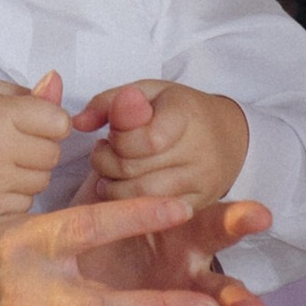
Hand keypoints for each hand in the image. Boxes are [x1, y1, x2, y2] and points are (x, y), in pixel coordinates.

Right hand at [0, 69, 70, 221]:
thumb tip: (57, 84)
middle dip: (43, 145)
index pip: (59, 123)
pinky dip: (17, 192)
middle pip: (53, 154)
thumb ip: (25, 92)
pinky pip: (25, 202)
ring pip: (42, 180)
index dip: (52, 120)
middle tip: (18, 140)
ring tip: (6, 159)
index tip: (37, 120)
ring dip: (31, 170)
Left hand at [74, 77, 252, 210]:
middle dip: (106, 161)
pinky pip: (152, 214)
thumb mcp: (146, 92)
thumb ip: (109, 102)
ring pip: (139, 196)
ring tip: (111, 169)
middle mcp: (199, 152)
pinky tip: (125, 186)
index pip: (145, 139)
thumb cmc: (177, 111)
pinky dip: (128, 203)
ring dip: (112, 185)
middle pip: (134, 168)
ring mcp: (201, 183)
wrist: (228, 136)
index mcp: (186, 114)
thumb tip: (78, 123)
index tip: (113, 132)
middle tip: (104, 150)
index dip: (118, 138)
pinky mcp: (196, 206)